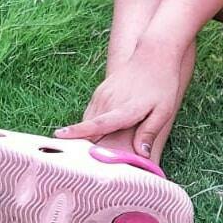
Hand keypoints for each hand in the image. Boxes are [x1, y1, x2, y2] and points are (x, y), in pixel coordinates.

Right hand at [54, 52, 181, 155]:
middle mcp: (108, 102)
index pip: (97, 124)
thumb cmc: (161, 84)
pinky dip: (90, 126)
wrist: (153, 55)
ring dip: (86, 136)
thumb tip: (141, 155)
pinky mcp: (100, 92)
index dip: (78, 132)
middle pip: (88, 129)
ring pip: (88, 122)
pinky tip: (97, 137)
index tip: (59, 137)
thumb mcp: (163, 110)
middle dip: (83, 146)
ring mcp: (102, 96)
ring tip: (87, 155)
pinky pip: (91, 114)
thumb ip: (149, 132)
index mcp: (123, 109)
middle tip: (82, 167)